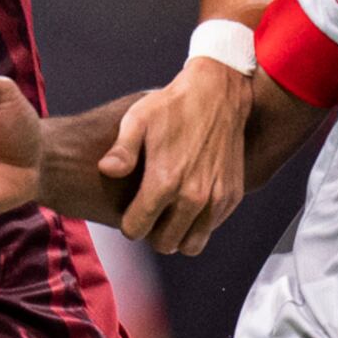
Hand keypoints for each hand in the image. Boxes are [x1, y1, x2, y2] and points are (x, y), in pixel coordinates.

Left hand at [99, 55, 251, 254]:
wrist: (218, 93)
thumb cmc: (173, 105)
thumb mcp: (137, 120)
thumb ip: (121, 150)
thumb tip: (106, 171)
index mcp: (164, 182)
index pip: (136, 230)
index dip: (129, 223)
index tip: (130, 210)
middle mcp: (193, 197)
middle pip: (164, 243)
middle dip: (152, 233)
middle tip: (149, 214)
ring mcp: (215, 199)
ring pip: (191, 245)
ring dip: (177, 234)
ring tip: (169, 214)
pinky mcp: (231, 196)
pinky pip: (211, 228)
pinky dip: (199, 223)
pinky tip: (189, 201)